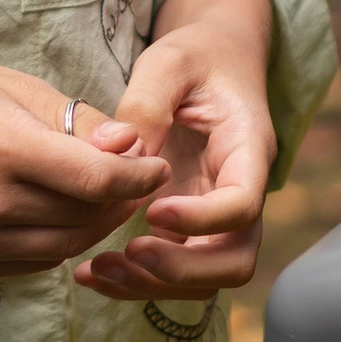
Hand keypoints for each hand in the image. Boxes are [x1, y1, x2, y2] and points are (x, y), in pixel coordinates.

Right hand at [0, 54, 166, 278]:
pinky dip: (58, 241)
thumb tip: (133, 147)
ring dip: (95, 226)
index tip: (156, 166)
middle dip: (121, 201)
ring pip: (64, 248)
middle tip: (139, 179)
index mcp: (1, 148)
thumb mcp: (17, 86)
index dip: (136, 177)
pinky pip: (34, 262)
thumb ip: (78, 121)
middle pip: (84, 218)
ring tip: (107, 196)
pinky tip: (63, 212)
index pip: (94, 179)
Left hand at [77, 0, 277, 301]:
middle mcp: (240, 192)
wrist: (211, 62)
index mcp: (248, 150)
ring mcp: (216, 216)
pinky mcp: (189, 227)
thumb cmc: (194, 57)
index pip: (243, 204)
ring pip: (205, 277)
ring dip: (154, 284)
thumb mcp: (169, 60)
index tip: (153, 211)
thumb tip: (122, 153)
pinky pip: (174, 269)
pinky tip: (92, 273)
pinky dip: (137, 281)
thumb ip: (147, 102)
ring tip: (98, 269)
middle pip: (235, 260)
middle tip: (129, 254)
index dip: (202, 220)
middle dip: (183, 270)